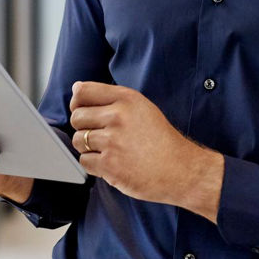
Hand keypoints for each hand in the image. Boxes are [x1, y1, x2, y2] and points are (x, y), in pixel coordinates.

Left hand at [69, 81, 222, 221]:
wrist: (181, 170)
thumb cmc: (162, 140)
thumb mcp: (142, 108)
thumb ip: (111, 98)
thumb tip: (76, 88)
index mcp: (126, 99)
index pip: (83, 92)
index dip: (77, 103)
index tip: (83, 111)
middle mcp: (118, 116)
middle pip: (77, 117)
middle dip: (83, 127)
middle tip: (100, 136)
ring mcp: (112, 141)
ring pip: (78, 140)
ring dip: (87, 147)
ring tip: (108, 150)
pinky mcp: (110, 165)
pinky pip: (84, 161)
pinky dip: (94, 165)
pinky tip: (111, 163)